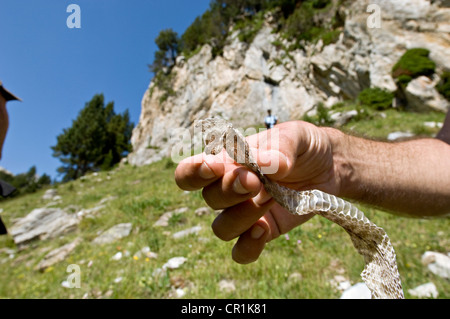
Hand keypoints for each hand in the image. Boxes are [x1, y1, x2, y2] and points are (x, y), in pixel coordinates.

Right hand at [175, 121, 341, 263]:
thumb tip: (267, 164)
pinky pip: (242, 251)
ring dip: (242, 216)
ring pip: (222, 228)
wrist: (330, 166)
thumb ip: (279, 146)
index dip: (192, 173)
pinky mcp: (264, 231)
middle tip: (255, 180)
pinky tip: (264, 230)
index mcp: (226, 162)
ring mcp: (245, 213)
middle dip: (230, 191)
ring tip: (272, 197)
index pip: (189, 173)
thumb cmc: (303, 145)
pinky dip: (248, 247)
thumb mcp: (295, 135)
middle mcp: (229, 189)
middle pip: (209, 199)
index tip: (213, 167)